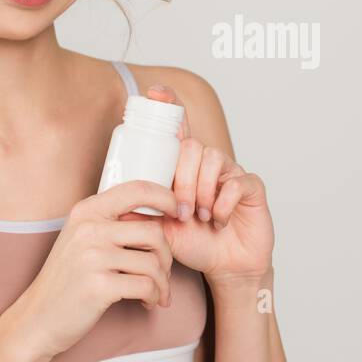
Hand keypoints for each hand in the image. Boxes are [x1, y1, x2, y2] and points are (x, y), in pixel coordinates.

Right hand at [18, 179, 179, 361]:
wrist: (37, 319)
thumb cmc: (67, 280)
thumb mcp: (82, 240)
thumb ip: (113, 223)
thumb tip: (161, 214)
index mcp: (86, 211)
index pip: (137, 189)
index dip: (166, 197)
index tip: (180, 213)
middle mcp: (89, 229)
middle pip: (154, 231)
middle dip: (167, 256)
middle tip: (163, 273)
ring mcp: (92, 257)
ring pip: (153, 262)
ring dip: (162, 282)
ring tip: (155, 293)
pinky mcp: (98, 286)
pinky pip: (146, 286)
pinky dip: (154, 296)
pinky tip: (146, 303)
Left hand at [133, 83, 274, 285]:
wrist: (226, 268)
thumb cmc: (195, 245)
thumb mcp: (160, 229)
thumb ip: (142, 212)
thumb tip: (110, 201)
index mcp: (185, 169)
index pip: (178, 130)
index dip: (169, 106)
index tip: (155, 92)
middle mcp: (208, 165)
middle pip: (192, 146)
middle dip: (182, 180)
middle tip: (180, 211)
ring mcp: (231, 173)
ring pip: (213, 159)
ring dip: (202, 192)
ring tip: (200, 217)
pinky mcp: (252, 187)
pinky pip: (236, 182)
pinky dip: (223, 204)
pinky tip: (219, 220)